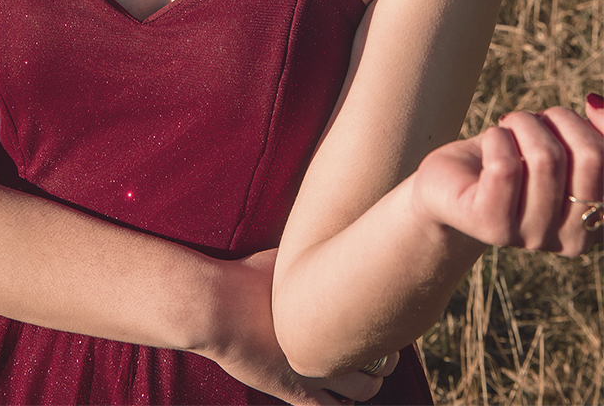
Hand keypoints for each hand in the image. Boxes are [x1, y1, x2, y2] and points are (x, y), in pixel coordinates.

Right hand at [205, 249, 398, 404]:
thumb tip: (325, 223)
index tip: (388, 317)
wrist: (218, 309)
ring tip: (365, 370)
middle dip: (385, 355)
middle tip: (383, 345)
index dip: (390, 325)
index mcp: (334, 312)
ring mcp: (315, 375)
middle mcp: (331, 348)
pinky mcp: (294, 393)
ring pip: (362, 393)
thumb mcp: (286, 258)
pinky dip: (341, 404)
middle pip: (381, 364)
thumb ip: (311, 255)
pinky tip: (342, 392)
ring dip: (368, 382)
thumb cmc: (249, 277)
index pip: (381, 327)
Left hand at [413, 95, 603, 255]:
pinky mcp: (492, 226)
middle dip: (560, 120)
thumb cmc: (511, 156)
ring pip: (546, 156)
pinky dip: (496, 137)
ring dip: (522, 124)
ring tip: (507, 130)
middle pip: (591, 158)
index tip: (588, 106)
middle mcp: (573, 240)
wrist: (449, 183)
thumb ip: (591, 133)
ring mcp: (532, 237)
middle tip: (533, 121)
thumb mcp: (557, 141)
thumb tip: (596, 104)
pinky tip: (489, 143)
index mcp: (599, 219)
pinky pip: (505, 165)